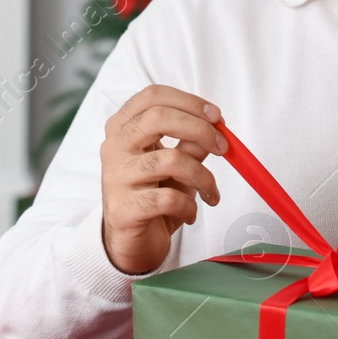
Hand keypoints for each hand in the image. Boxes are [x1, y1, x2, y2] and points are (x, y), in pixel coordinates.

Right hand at [100, 85, 227, 274]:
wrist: (129, 242)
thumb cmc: (152, 195)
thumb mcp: (174, 164)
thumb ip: (189, 143)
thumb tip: (214, 126)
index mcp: (123, 127)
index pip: (153, 96)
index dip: (190, 102)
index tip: (217, 117)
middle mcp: (114, 147)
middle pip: (158, 118)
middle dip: (200, 129)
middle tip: (223, 148)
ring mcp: (116, 177)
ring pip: (171, 160)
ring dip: (204, 178)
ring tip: (210, 193)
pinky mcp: (124, 209)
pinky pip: (168, 199)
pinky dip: (189, 207)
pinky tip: (190, 214)